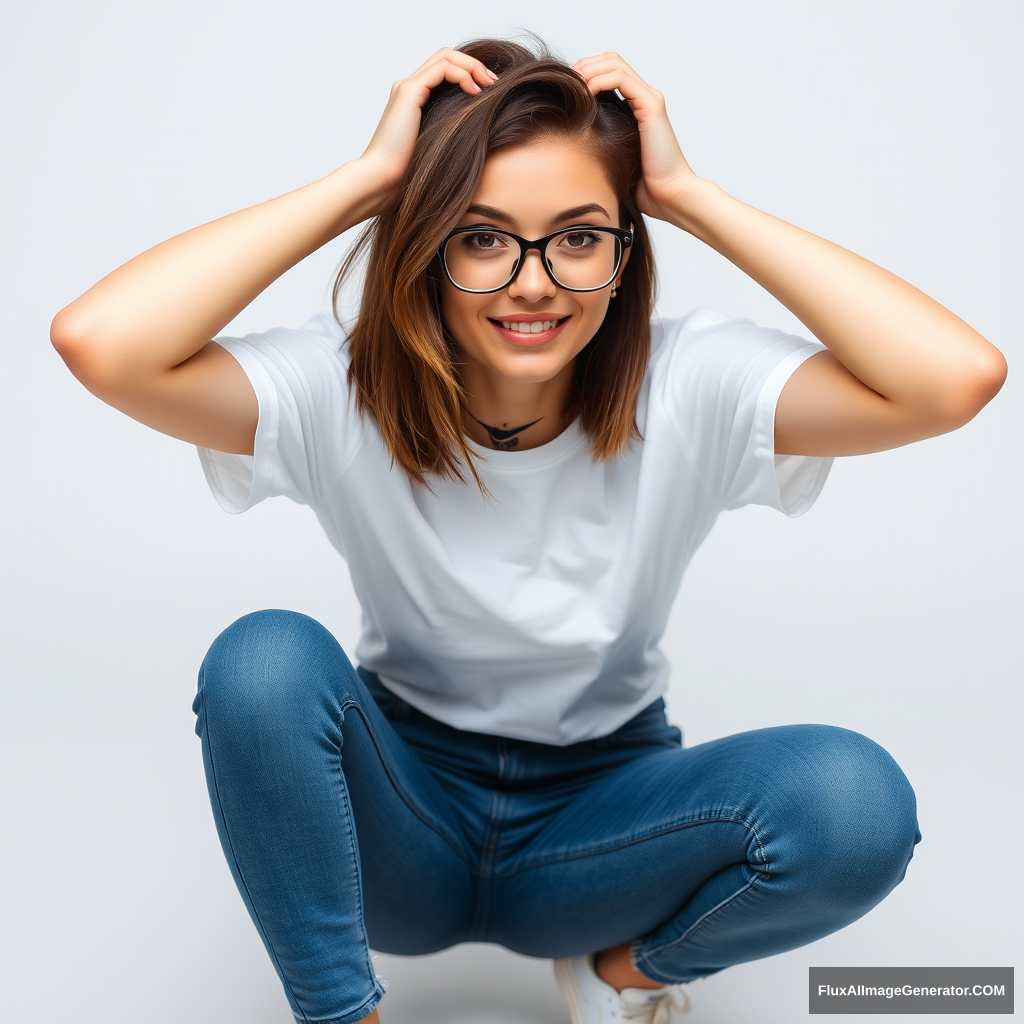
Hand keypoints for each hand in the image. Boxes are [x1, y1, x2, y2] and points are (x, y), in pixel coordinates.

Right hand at [359, 48, 497, 212]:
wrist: (382, 180)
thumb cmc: (408, 174)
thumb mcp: (437, 148)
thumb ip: (450, 132)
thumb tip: (481, 131)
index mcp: (413, 100)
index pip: (444, 69)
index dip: (470, 72)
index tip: (491, 91)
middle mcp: (408, 88)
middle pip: (446, 56)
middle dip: (474, 65)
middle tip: (495, 83)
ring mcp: (407, 87)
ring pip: (446, 56)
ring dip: (472, 66)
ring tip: (489, 85)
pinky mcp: (409, 92)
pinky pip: (443, 69)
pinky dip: (463, 75)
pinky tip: (475, 92)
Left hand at [573, 53, 696, 221]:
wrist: (666, 196)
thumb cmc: (640, 184)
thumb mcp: (609, 155)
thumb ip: (596, 138)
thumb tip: (566, 134)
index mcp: (635, 105)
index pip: (607, 70)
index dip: (584, 72)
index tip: (563, 90)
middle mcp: (643, 97)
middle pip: (609, 60)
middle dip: (583, 65)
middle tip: (563, 84)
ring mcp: (649, 99)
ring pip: (614, 63)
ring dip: (588, 69)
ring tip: (571, 87)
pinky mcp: (651, 106)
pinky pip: (621, 79)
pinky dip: (598, 80)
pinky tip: (584, 95)